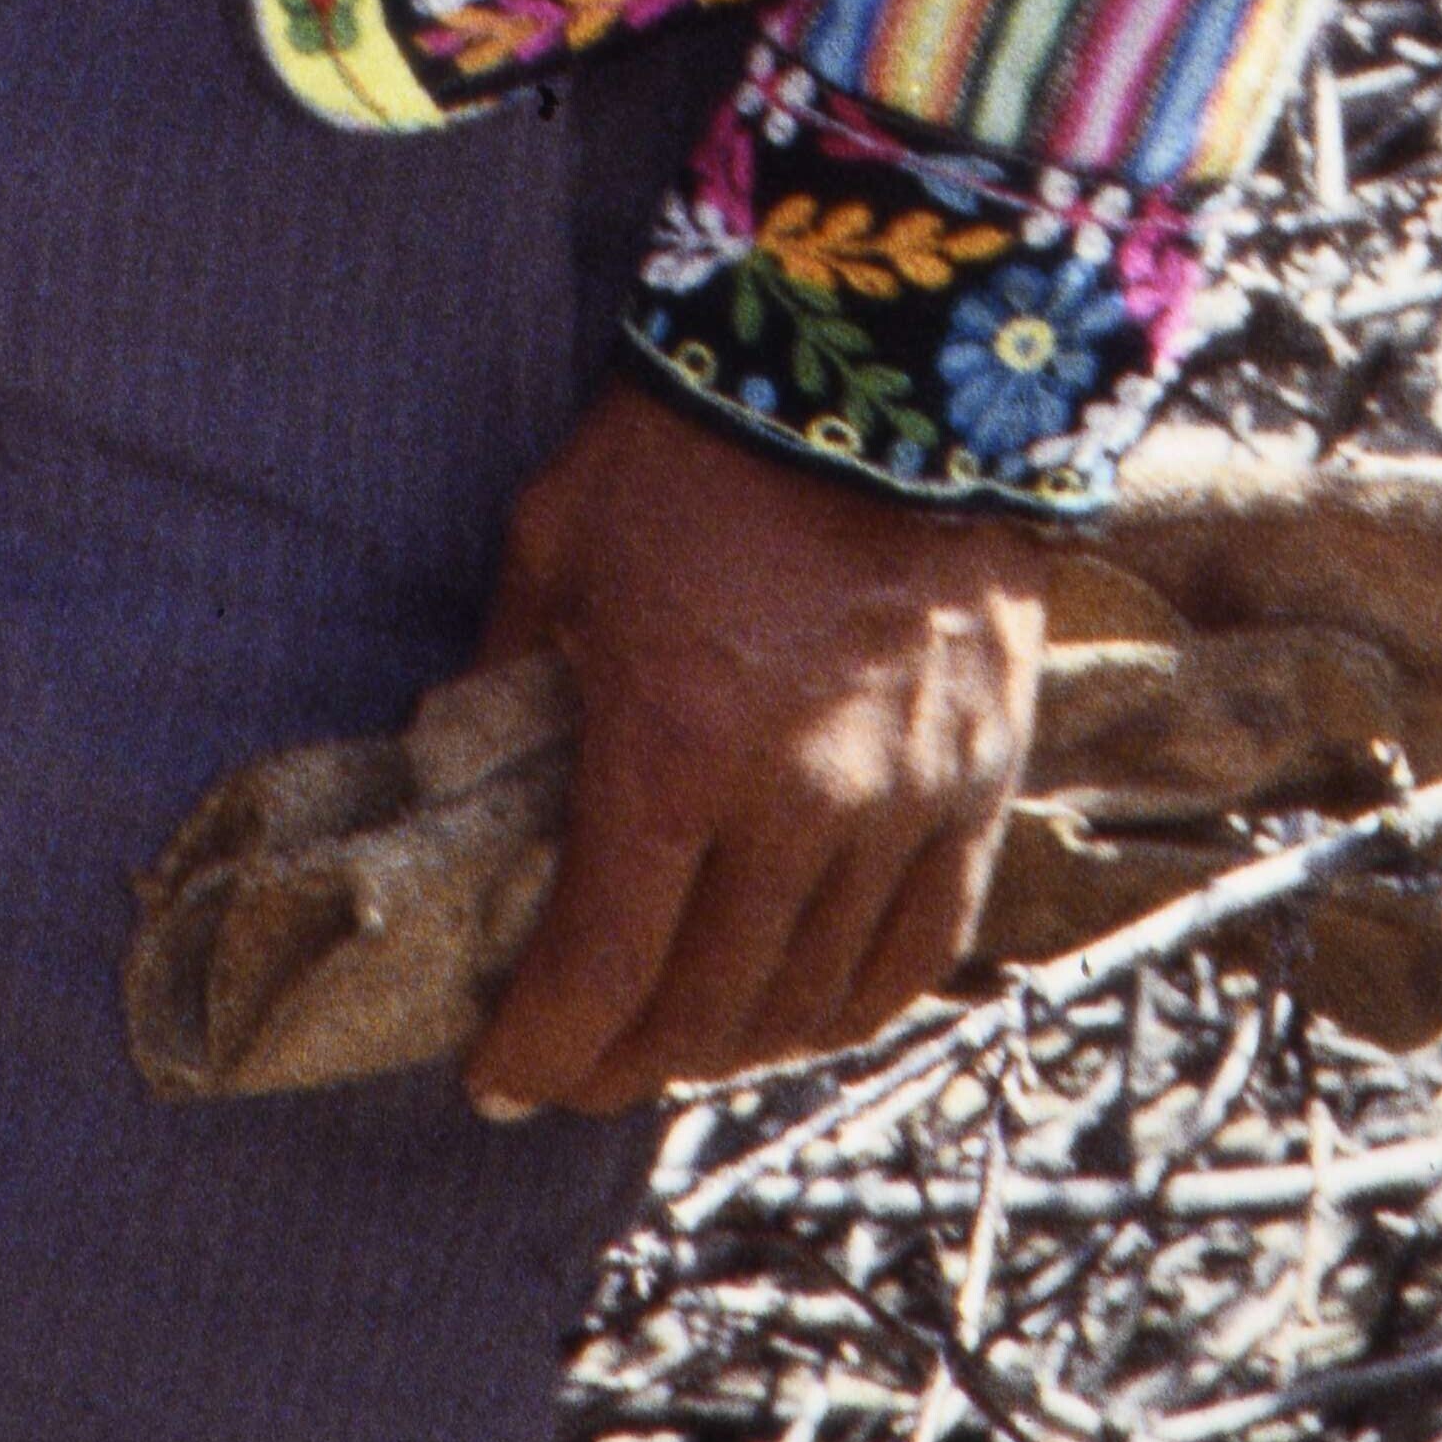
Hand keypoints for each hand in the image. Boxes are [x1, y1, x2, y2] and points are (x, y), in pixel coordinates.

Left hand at [460, 375, 1049, 1115]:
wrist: (891, 362)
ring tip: (675, 1043)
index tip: (497, 1079)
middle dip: (621, 1063)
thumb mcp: (559, 544)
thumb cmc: (701, 445)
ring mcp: (903, 804)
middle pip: (702, 1009)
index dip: (540, 1049)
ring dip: (729, 1046)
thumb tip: (462, 766)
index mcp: (674, 751)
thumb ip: (509, 673)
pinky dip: (851, 1007)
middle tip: (575, 1068)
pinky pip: (922, 948)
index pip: (600, 971)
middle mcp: (798, 806)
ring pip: (810, 999)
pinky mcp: (979, 782)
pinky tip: (801, 1013)